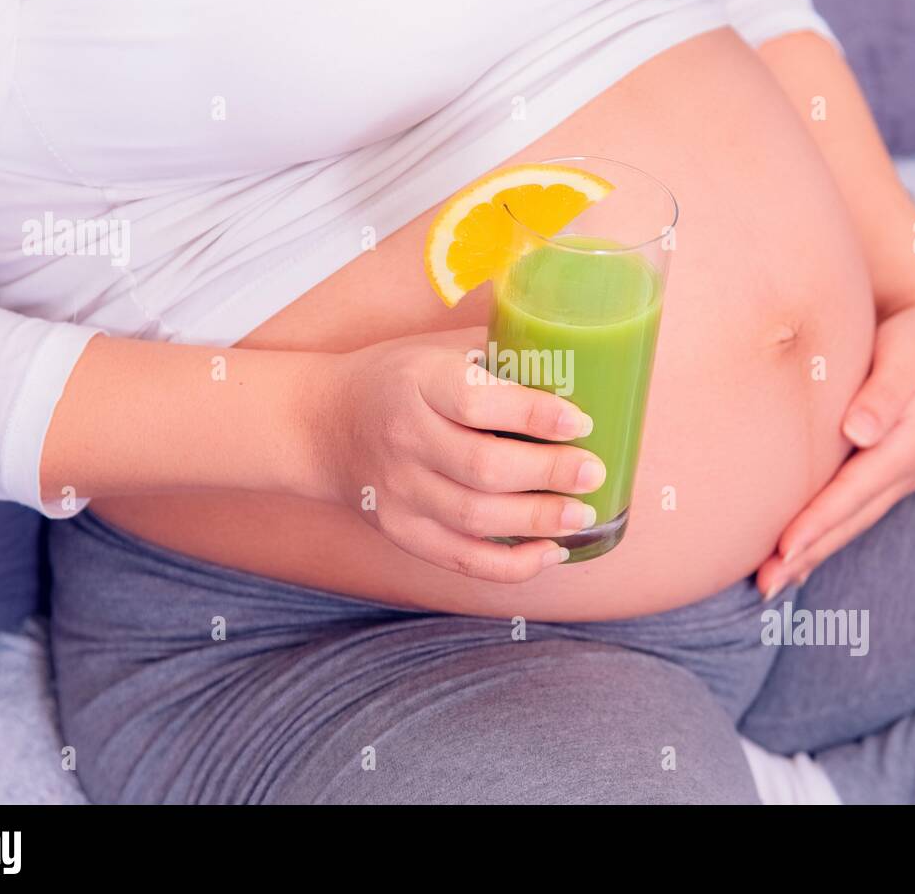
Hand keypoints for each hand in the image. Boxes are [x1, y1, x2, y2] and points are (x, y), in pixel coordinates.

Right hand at [317, 326, 604, 581]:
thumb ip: (500, 351)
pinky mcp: (400, 530)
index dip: (535, 415)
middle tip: (593, 473)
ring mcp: (399, 491)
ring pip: (476, 518)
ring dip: (538, 521)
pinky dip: (512, 565)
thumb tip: (583, 356)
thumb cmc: (398, 379)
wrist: (321, 424)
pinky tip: (550, 552)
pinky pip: (462, 559)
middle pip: (483, 468)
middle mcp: (405, 438)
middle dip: (549, 474)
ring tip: (582, 514)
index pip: (478, 402)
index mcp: (418, 382)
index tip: (580, 421)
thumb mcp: (437, 349)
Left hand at [755, 293, 914, 598]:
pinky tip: (794, 559)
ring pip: (848, 522)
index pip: (855, 491)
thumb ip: (885, 392)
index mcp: (909, 445)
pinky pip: (849, 511)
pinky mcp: (880, 471)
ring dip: (811, 553)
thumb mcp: (909, 356)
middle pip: (849, 519)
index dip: (820, 520)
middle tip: (766, 584)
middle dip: (809, 552)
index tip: (786, 546)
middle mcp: (903, 469)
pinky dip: (821, 537)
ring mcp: (893, 475)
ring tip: (771, 584)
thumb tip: (860, 430)